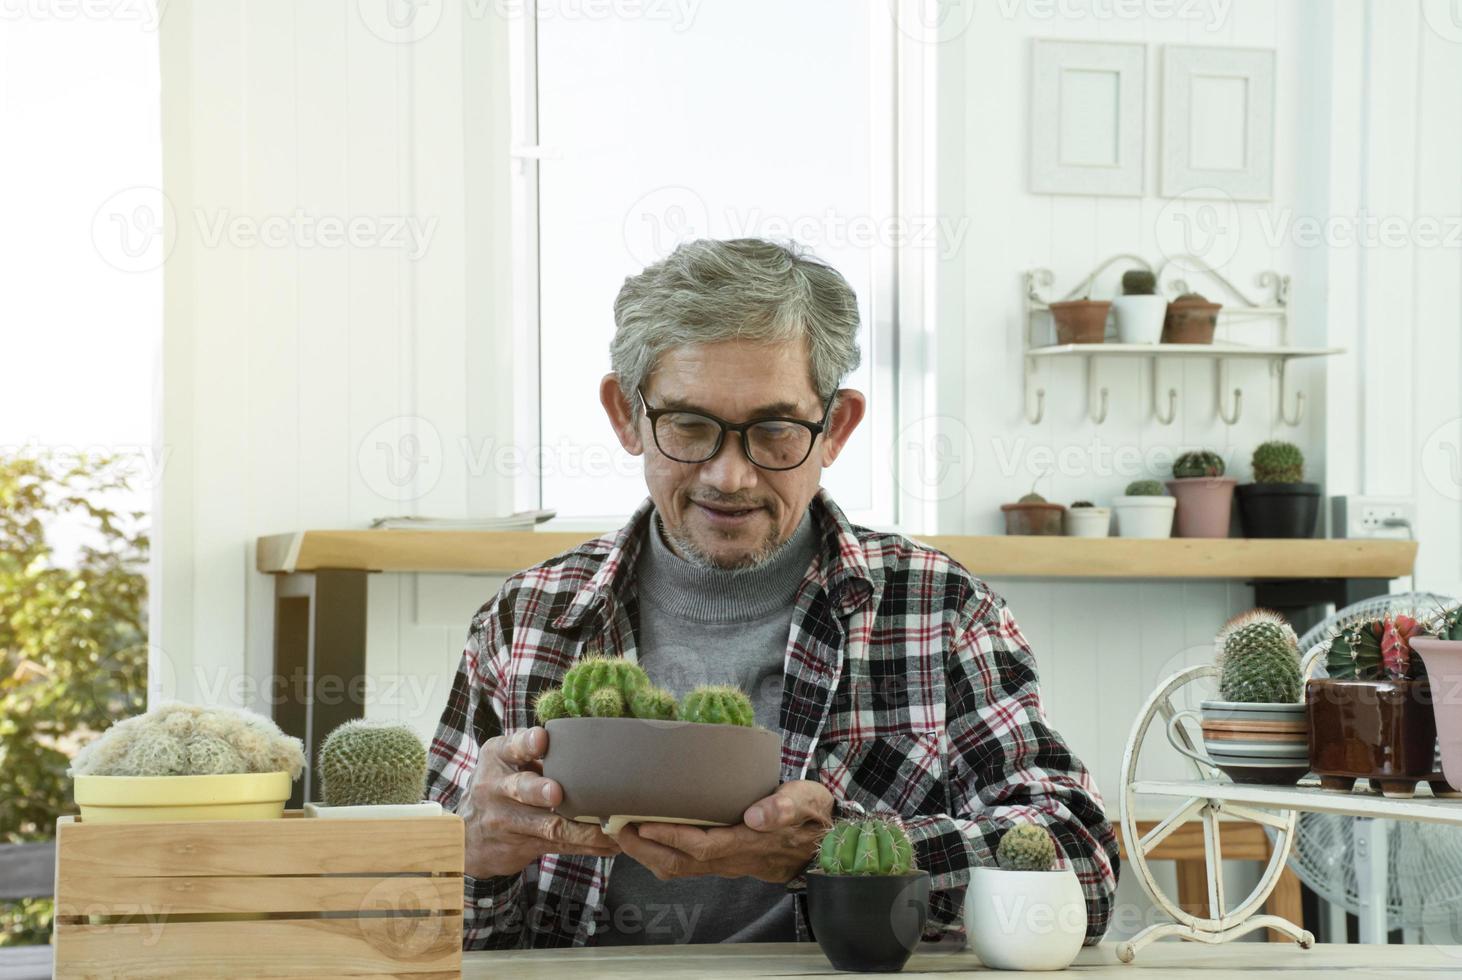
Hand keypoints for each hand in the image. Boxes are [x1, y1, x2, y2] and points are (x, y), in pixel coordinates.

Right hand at [460, 726, 620, 877]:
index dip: (526, 744)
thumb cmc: (500, 784)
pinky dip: (587, 846)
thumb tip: (580, 733)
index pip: (512, 748)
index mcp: (498, 757)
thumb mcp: (503, 760)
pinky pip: (558, 846)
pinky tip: (611, 846)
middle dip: (539, 790)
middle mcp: (498, 788)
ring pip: (547, 826)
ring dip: (581, 830)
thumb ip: (531, 747)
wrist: (466, 835)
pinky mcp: (523, 845)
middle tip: (557, 792)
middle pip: (521, 789)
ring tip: (609, 830)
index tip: (541, 739)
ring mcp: (508, 821)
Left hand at [612, 779, 833, 883]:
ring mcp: (726, 863)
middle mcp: (732, 858)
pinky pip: (684, 865)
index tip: (642, 822)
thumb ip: (784, 806)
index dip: (670, 836)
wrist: (823, 845)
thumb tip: (754, 816)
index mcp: (749, 843)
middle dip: (644, 848)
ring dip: (645, 854)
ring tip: (620, 833)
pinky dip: (658, 854)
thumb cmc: (812, 816)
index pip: (702, 845)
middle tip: (616, 827)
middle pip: (680, 863)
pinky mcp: (722, 860)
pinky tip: (644, 838)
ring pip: (678, 868)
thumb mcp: (807, 801)